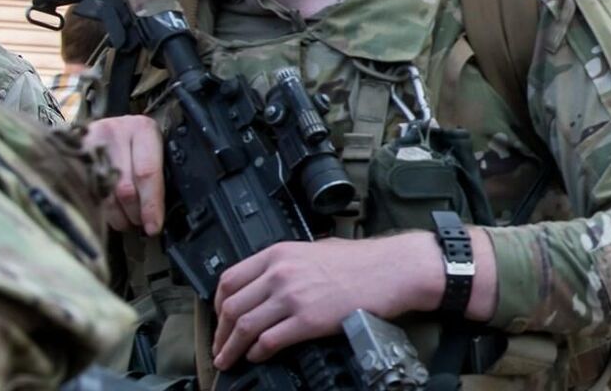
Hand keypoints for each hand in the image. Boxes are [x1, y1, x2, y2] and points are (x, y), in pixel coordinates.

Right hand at [85, 115, 165, 234]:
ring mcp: (89, 142)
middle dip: (134, 213)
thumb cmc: (139, 140)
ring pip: (103, 193)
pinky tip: (107, 214)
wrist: (109, 123)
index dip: (150, 205)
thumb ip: (158, 173)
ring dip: (117, 216)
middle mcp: (114, 132)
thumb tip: (158, 213)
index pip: (147, 173)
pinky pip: (85, 191)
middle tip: (140, 223)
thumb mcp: (155, 147)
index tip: (153, 226)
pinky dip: (98, 208)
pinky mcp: (71, 155)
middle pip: (124, 187)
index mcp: (143, 129)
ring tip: (126, 221)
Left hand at [212, 234, 440, 368]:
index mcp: (279, 253)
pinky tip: (257, 357)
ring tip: (229, 360)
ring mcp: (293, 297)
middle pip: (231, 306)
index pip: (229, 280)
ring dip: (231, 348)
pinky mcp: (307, 321)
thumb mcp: (316, 249)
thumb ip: (289, 263)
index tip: (220, 317)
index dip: (217, 304)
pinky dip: (257, 353)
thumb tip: (271, 282)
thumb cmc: (364, 261)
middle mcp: (280, 273)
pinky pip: (268, 341)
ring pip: (244, 327)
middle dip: (220, 332)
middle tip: (220, 345)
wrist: (393, 270)